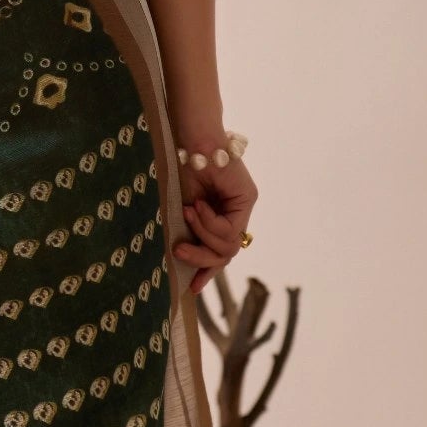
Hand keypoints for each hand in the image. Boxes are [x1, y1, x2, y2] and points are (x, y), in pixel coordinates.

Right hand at [172, 139, 256, 295]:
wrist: (188, 139)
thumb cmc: (178, 168)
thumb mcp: (181, 211)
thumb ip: (189, 232)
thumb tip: (182, 259)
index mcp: (220, 215)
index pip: (221, 252)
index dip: (207, 271)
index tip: (191, 287)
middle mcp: (236, 212)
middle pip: (227, 254)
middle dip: (201, 258)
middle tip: (178, 251)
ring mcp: (244, 205)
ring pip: (229, 246)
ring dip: (202, 235)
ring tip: (186, 214)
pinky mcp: (247, 198)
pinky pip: (229, 230)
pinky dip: (208, 222)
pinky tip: (197, 206)